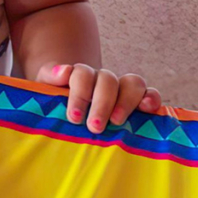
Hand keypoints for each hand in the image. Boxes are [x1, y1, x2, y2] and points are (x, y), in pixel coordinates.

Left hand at [36, 64, 161, 132]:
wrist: (70, 114)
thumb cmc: (58, 105)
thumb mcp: (46, 91)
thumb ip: (50, 77)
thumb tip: (64, 71)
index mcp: (81, 75)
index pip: (83, 74)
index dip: (79, 94)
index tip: (74, 117)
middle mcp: (103, 79)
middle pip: (108, 80)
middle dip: (101, 103)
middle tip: (94, 126)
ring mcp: (123, 88)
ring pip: (132, 83)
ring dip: (126, 101)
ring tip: (117, 122)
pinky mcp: (139, 101)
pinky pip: (150, 93)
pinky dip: (152, 98)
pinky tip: (149, 109)